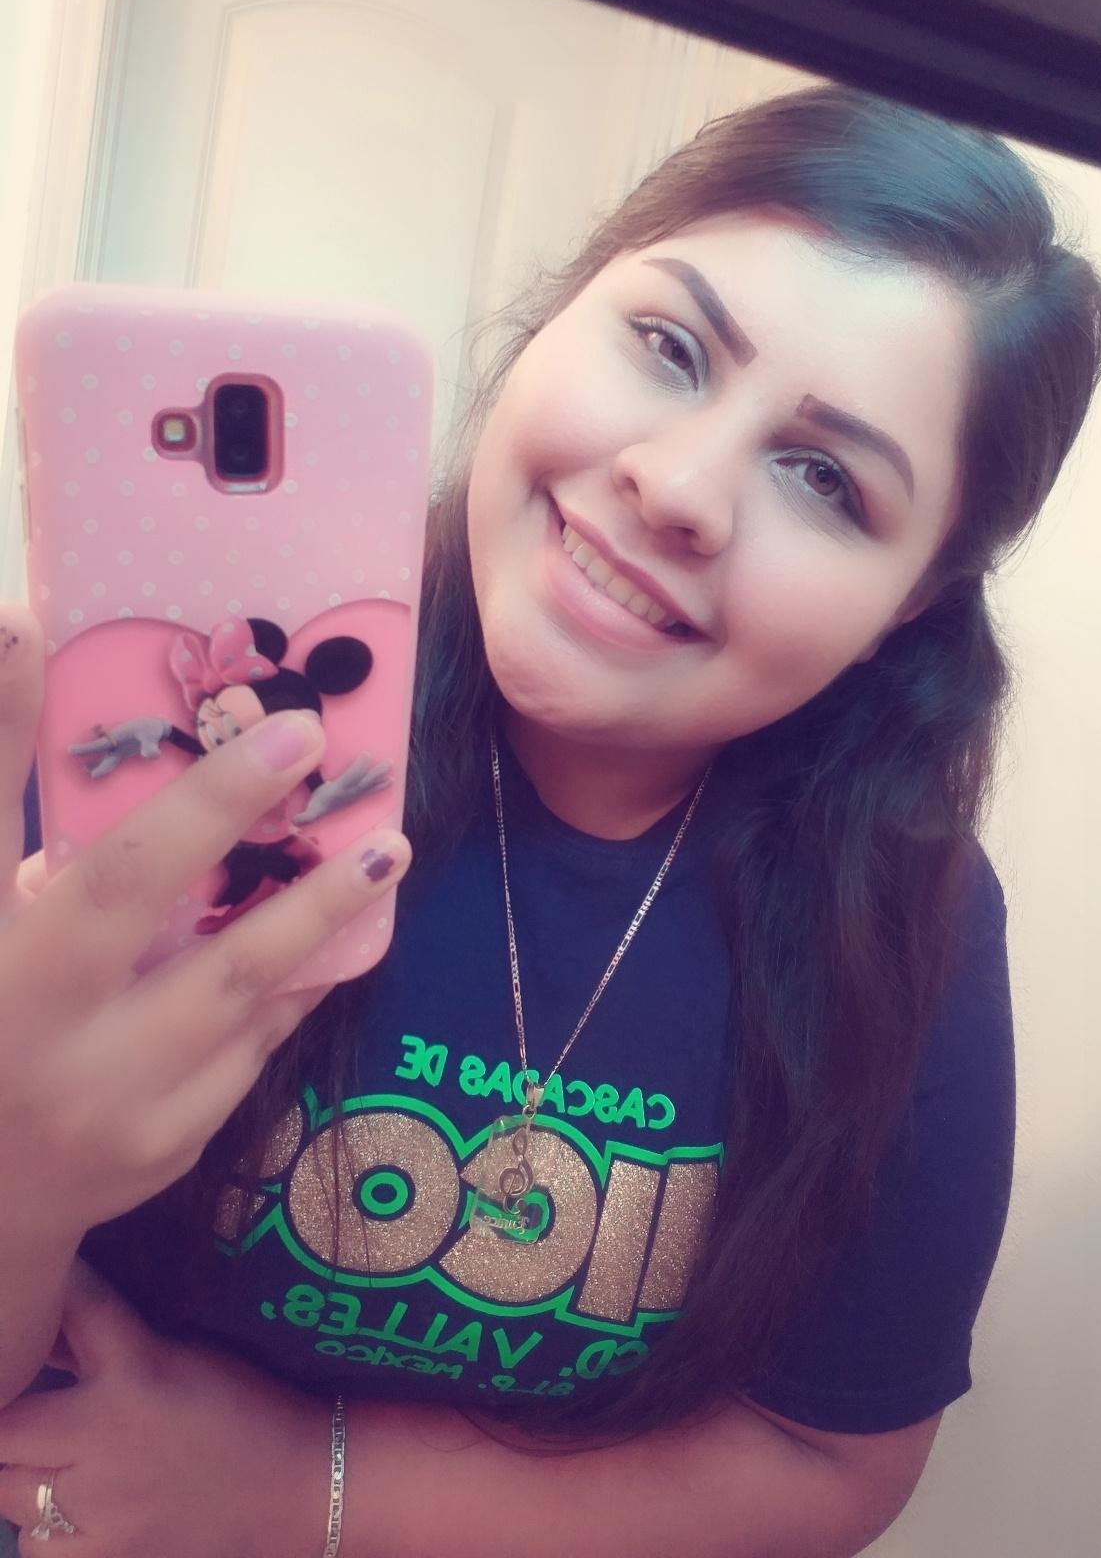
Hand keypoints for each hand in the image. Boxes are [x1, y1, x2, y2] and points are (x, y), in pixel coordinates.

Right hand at [0, 603, 412, 1246]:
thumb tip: (18, 626)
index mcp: (18, 985)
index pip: (124, 884)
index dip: (212, 807)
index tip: (294, 735)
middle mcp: (78, 1062)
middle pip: (219, 968)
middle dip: (311, 892)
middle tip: (385, 825)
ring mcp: (132, 1121)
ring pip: (251, 1018)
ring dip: (322, 935)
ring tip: (381, 859)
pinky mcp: (169, 1153)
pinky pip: (249, 1060)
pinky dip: (288, 993)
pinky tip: (325, 942)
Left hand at [0, 1260, 329, 1557]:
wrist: (303, 1484)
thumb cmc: (247, 1406)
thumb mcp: (182, 1354)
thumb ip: (107, 1347)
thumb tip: (46, 1332)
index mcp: (136, 1369)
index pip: (69, 1311)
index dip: (51, 1301)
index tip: (47, 1299)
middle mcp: (107, 1437)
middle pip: (7, 1427)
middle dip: (17, 1419)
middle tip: (40, 1417)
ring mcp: (103, 1508)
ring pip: (9, 1494)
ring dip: (28, 1475)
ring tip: (66, 1465)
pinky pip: (36, 1548)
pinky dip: (48, 1531)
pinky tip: (83, 1512)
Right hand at [68, 717, 172, 777]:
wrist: (154, 726)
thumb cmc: (151, 730)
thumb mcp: (153, 736)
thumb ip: (151, 747)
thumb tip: (151, 756)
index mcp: (117, 736)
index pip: (99, 744)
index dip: (85, 749)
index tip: (70, 750)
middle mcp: (114, 743)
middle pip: (98, 749)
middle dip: (85, 752)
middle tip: (69, 753)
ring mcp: (117, 748)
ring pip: (103, 758)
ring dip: (95, 764)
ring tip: (87, 772)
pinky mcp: (121, 753)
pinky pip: (110, 760)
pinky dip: (103, 766)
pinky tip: (94, 773)